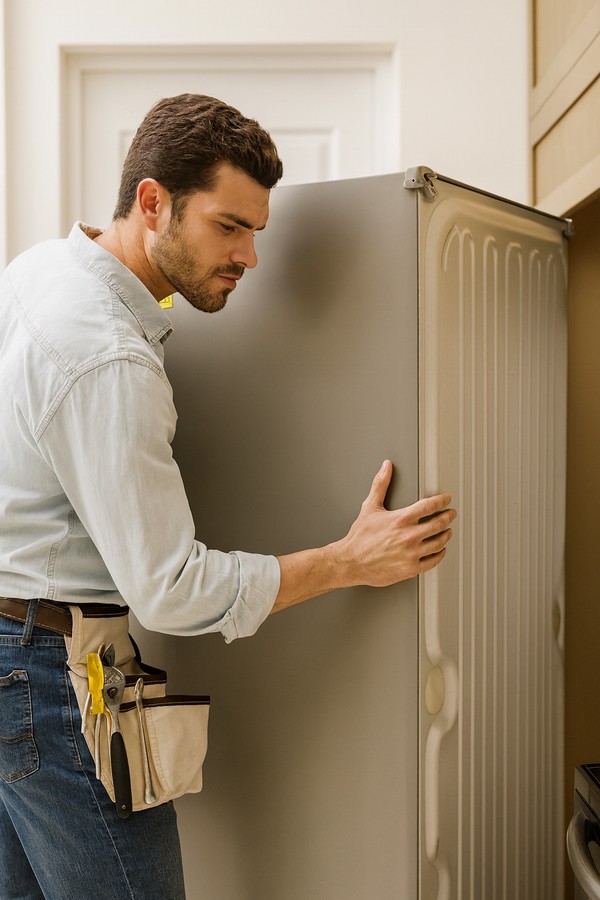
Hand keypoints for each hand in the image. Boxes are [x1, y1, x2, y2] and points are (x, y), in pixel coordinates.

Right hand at [333, 460, 455, 586]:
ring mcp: (411, 553)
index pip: (429, 506)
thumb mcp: (369, 507)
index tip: (446, 499)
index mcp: (401, 519)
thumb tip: (386, 467)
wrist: (351, 562)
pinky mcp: (410, 568)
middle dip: (448, 517)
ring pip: (438, 543)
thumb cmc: (359, 537)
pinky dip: (440, 554)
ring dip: (446, 535)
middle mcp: (409, 536)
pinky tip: (440, 551)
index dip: (442, 501)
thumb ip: (380, 485)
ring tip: (448, 531)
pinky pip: (433, 561)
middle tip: (451, 514)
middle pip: (439, 524)